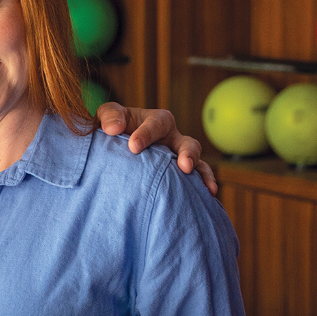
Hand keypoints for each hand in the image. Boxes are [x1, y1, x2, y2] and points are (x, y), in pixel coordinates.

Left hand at [96, 103, 217, 195]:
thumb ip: (110, 116)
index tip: (133, 147)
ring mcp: (178, 158)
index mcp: (157, 121)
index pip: (157, 124)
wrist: (115, 147)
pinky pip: (195, 181)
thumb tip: (113, 128)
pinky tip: (208, 199)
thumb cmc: (114, 126)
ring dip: (202, 174)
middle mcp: (173, 139)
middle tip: (184, 166)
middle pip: (187, 143)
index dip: (147, 134)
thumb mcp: (108, 116)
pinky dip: (203, 188)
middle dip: (188, 154)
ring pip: (197, 164)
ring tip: (207, 188)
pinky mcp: (178, 175)